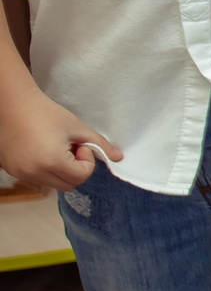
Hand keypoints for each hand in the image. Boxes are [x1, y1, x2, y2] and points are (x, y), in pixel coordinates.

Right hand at [0, 91, 120, 190]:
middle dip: (75, 169)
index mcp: (51, 162)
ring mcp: (20, 173)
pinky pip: (37, 179)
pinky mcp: (11, 171)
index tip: (81, 145)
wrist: (14, 105)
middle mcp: (34, 172)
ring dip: (60, 171)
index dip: (87, 162)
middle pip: (68, 185)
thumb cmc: (47, 113)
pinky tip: (42, 151)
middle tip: (70, 148)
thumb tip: (119, 158)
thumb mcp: (78, 128)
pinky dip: (45, 170)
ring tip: (55, 148)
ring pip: (53, 184)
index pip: (81, 177)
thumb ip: (100, 145)